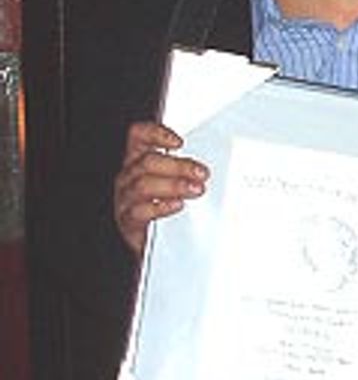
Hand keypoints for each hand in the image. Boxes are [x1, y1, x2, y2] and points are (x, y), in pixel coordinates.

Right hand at [113, 121, 208, 255]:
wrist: (159, 245)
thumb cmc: (170, 208)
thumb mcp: (178, 183)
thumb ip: (187, 169)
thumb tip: (208, 163)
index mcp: (139, 161)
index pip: (138, 137)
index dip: (156, 134)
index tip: (179, 142)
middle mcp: (129, 177)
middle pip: (147, 162)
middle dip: (178, 165)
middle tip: (202, 173)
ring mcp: (126, 199)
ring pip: (143, 184)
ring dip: (173, 185)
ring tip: (195, 190)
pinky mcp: (129, 221)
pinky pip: (140, 211)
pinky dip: (160, 206)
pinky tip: (177, 205)